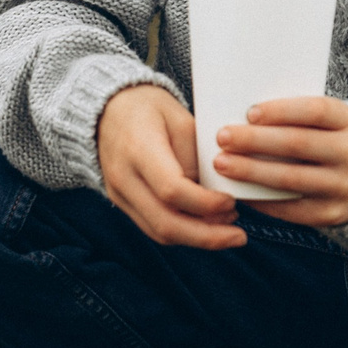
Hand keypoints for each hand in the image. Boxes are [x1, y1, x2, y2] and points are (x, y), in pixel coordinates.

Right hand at [97, 84, 244, 250]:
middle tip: (239, 236)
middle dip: (207, 236)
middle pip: (165, 222)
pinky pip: (153, 228)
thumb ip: (198, 156)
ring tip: (228, 231)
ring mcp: (119, 194)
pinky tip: (206, 226)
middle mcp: (124, 177)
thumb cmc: (150, 108)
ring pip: (159, 232)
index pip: (172, 190)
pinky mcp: (122, 203)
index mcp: (138, 149)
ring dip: (197, 238)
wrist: (108, 110)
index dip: (206, 203)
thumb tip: (217, 193)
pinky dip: (183, 233)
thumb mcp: (181, 119)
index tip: (232, 201)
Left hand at [213, 96, 347, 228]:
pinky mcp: (333, 214)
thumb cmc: (329, 140)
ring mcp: (344, 187)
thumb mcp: (326, 122)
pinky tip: (238, 191)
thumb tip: (241, 115)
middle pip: (298, 144)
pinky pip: (291, 209)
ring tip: (222, 164)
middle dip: (255, 140)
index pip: (315, 111)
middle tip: (223, 137)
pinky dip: (261, 200)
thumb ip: (295, 116)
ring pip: (290, 179)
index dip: (281, 111)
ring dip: (251, 172)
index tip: (249, 113)